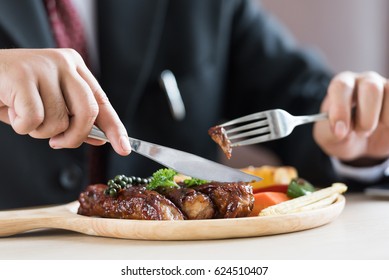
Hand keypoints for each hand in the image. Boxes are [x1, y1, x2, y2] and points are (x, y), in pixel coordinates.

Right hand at [0, 48, 130, 154]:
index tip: (124, 148)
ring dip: (40, 131)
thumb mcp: (49, 106)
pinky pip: (35, 119)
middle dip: (75, 136)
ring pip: (59, 120)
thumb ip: (74, 119)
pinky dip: (22, 126)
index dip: (115, 128)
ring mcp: (44, 66)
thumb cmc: (12, 93)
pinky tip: (10, 110)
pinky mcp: (22, 74)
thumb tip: (100, 138)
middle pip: (88, 111)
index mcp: (75, 67)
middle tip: (57, 143)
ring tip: (22, 114)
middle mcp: (64, 63)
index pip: (102, 102)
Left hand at [313, 71, 388, 164]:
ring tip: (372, 130)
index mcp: (341, 85)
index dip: (341, 109)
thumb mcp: (329, 138)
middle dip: (366, 118)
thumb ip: (330, 133)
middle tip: (359, 133)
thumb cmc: (343, 136)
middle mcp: (365, 81)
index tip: (341, 132)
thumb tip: (341, 131)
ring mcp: (386, 87)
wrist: (363, 143)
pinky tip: (385, 127)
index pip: (341, 87)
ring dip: (383, 120)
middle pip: (371, 87)